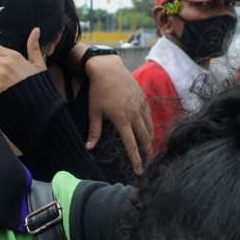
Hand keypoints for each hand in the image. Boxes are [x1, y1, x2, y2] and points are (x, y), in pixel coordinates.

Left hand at [83, 53, 152, 173]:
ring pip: (150, 128)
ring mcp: (141, 105)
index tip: (139, 170)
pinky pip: (150, 116)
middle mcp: (134, 114)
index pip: (131, 144)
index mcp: (122, 119)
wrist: (108, 68)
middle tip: (148, 165)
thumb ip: (94, 132)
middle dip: (147, 153)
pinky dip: (151, 127)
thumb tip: (88, 149)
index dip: (136, 159)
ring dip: (150, 141)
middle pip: (145, 138)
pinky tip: (149, 132)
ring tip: (149, 151)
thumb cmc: (98, 91)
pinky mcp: (143, 98)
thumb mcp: (94, 112)